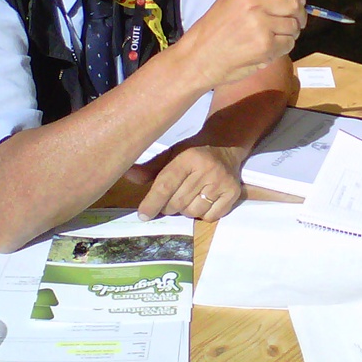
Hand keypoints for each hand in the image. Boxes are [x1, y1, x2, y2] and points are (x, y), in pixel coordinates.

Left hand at [129, 142, 243, 221]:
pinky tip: (202, 201)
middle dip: (168, 207)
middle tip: (169, 201)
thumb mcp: (171, 154)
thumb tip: (128, 176)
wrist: (225, 145)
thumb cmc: (193, 152)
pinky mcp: (233, 193)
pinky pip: (210, 216)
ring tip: (188, 198)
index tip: (143, 215)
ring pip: (192, 212)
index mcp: (188, 157)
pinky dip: (202, 214)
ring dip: (185, 210)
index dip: (152, 203)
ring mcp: (222, 182)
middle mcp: (207, 169)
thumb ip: (150, 168)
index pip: (166, 185)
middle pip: (177, 202)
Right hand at [179, 0, 306, 87]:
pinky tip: (268, 49)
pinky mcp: (265, 45)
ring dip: (289, 33)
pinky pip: (289, 43)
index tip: (292, 1)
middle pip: (294, 3)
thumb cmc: (214, 30)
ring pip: (294, 26)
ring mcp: (260, 24)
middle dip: (297, 15)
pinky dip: (283, 48)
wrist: (198, 57)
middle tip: (291, 23)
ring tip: (273, 37)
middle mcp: (253, 2)